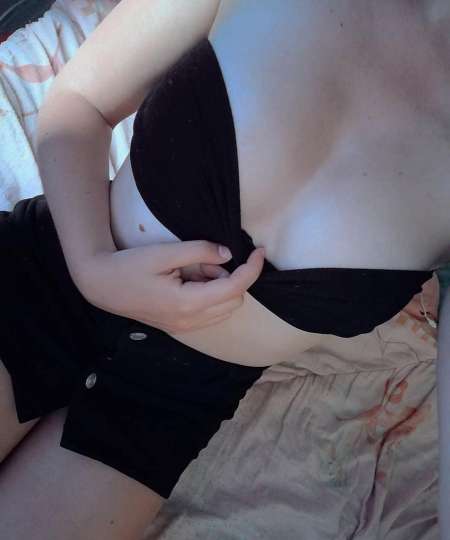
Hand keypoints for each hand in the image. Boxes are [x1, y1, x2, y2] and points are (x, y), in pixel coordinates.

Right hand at [73, 240, 264, 332]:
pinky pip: (210, 313)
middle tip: (205, 260)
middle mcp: (190, 321)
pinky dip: (210, 296)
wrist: (102, 286)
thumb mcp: (164, 253)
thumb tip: (228, 254)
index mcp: (187, 303)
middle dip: (231, 277)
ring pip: (223, 309)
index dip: (252, 269)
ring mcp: (185, 327)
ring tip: (192, 270)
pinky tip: (189, 281)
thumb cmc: (129, 266)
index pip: (235, 288)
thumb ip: (199, 252)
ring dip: (220, 287)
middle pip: (234, 301)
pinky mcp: (180, 326)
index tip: (259, 251)